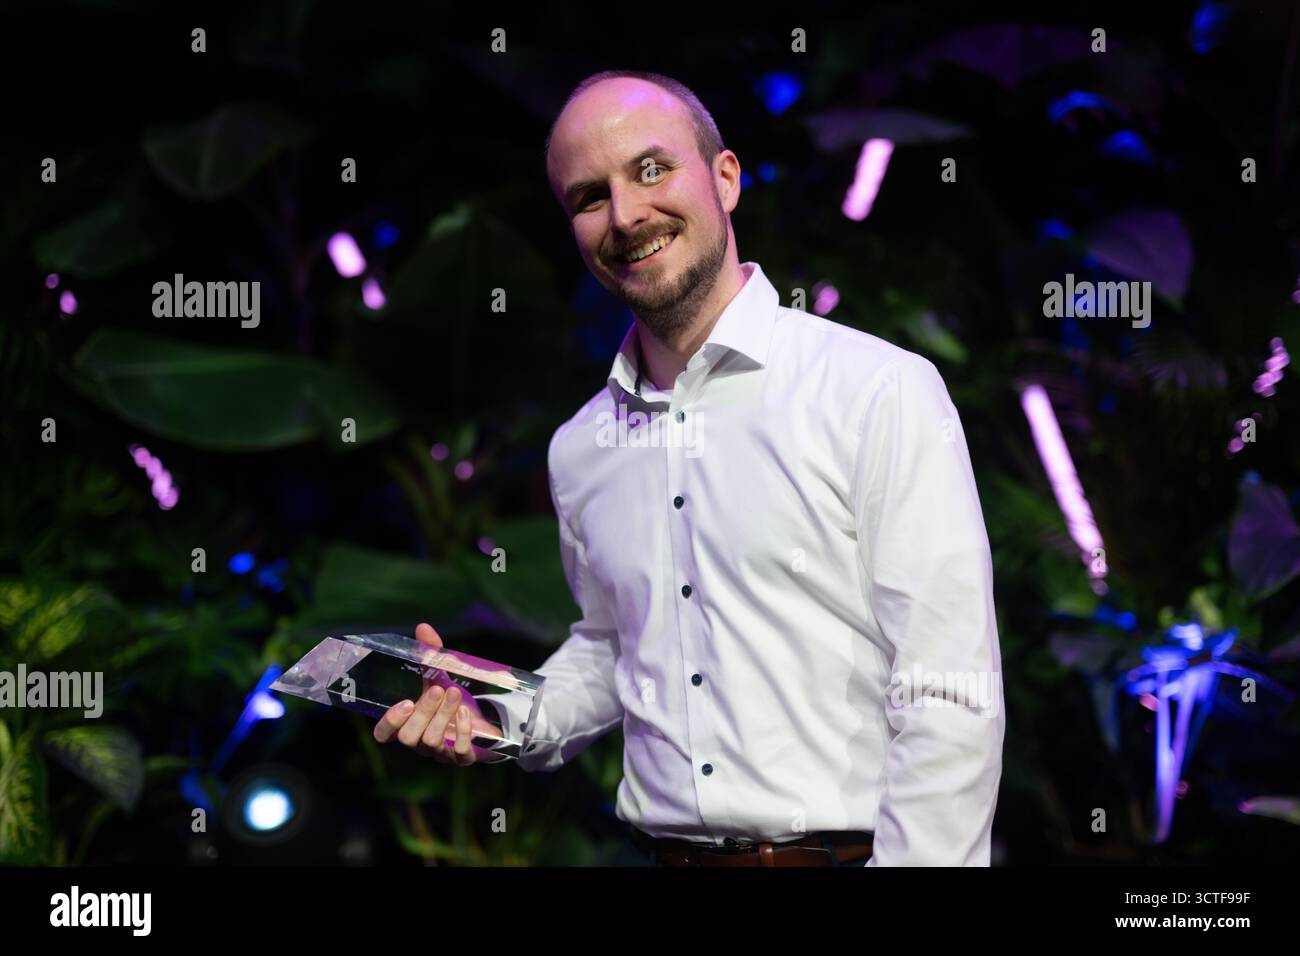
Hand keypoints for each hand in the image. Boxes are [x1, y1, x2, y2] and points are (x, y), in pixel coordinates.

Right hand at [372, 622, 505, 765]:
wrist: (485, 720)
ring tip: (455, 693)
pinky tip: (466, 713)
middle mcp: (419, 742)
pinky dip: (462, 731)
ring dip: (443, 715)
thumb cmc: (452, 700)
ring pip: (431, 741)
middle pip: (408, 737)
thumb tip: (423, 627)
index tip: (405, 702)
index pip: (384, 734)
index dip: (389, 722)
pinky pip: (457, 752)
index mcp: (407, 724)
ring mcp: (439, 752)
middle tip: (438, 689)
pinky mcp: (461, 758)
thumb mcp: (440, 676)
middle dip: (423, 712)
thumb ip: (430, 656)